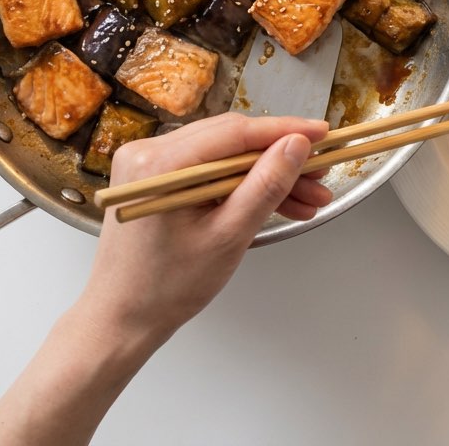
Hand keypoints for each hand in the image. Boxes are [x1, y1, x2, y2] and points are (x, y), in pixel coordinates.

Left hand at [78, 113, 332, 343]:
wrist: (123, 318)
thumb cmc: (168, 286)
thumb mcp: (228, 236)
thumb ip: (265, 186)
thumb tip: (297, 144)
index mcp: (159, 164)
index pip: (235, 132)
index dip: (285, 131)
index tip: (324, 134)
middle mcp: (149, 152)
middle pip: (232, 140)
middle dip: (281, 158)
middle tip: (322, 176)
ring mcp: (151, 164)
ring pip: (226, 156)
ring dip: (268, 175)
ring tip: (310, 198)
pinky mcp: (158, 178)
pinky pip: (211, 171)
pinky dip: (244, 185)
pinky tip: (280, 203)